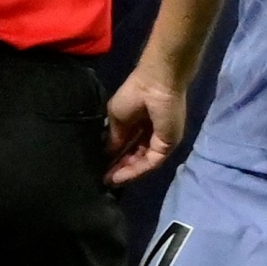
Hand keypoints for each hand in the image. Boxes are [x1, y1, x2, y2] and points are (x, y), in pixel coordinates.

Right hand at [104, 66, 185, 184]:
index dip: (115, 159)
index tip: (100, 170)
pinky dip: (135, 170)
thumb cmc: (133, 94)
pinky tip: (119, 176)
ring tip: (109, 181)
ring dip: (126, 173)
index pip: (128, 147)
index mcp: (140, 126)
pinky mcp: (166, 146)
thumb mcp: (117, 118)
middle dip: (119, 169)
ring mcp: (160, 142)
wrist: (154, 84)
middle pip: (135, 158)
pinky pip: (150, 163)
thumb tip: (107, 155)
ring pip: (142, 163)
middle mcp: (151, 136)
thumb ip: (114, 138)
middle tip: (103, 180)